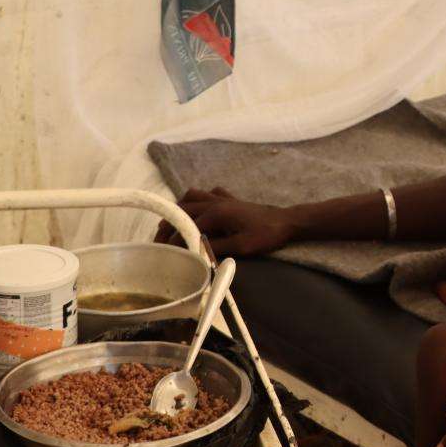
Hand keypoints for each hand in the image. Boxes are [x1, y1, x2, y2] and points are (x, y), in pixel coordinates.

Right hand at [154, 187, 298, 257]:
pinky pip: (208, 193)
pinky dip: (198, 199)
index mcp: (216, 213)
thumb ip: (216, 248)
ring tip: (171, 223)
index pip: (186, 226)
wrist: (286, 221)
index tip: (163, 252)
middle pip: (183, 209)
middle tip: (159, 240)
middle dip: (169, 223)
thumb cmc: (265, 235)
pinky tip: (198, 210)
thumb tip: (193, 253)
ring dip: (179, 208)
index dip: (173, 240)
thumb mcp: (241, 246)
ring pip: (192, 196)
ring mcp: (223, 198)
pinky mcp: (231, 199)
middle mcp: (215, 202)